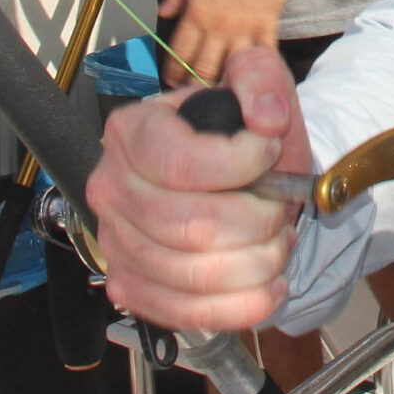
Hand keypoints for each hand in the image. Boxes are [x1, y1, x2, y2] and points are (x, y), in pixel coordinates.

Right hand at [89, 46, 309, 333]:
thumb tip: (266, 118)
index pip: (182, 164)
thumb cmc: (242, 133)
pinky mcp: (132, 288)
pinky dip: (240, 305)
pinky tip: (269, 285)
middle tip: (281, 206)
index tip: (271, 152)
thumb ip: (262, 81)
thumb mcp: (256, 82)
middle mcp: (112, 188)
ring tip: (277, 241)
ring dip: (257, 263)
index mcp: (132, 131)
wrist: (237, 176)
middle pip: (192, 225)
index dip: (241, 165)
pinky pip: (187, 312)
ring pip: (195, 273)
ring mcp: (117, 243)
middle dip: (258, 220)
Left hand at [160, 0, 290, 88]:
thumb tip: (163, 13)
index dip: (173, 72)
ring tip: (219, 93)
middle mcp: (218, 26)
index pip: (179, 52)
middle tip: (193, 93)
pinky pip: (263, 55)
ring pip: (230, 68)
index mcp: (196, 13)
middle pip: (203, 68)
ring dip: (223, 83)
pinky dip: (257, 70)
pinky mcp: (267, 27)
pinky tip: (252, 79)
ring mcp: (244, 29)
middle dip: (195, 84)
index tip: (171, 81)